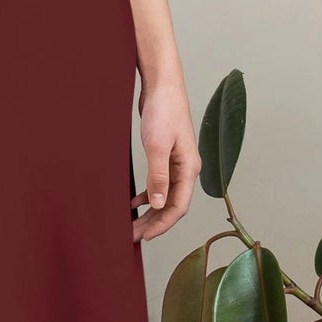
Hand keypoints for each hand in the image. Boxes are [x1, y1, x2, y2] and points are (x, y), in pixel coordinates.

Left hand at [132, 78, 200, 241]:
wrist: (162, 86)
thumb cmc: (163, 111)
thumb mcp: (157, 146)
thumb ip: (158, 176)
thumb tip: (156, 203)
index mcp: (189, 169)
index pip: (178, 207)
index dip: (162, 225)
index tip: (144, 236)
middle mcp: (186, 170)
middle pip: (171, 206)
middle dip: (153, 223)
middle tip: (132, 236)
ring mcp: (177, 164)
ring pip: (164, 197)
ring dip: (149, 212)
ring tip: (132, 225)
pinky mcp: (166, 157)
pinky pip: (159, 184)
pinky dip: (147, 195)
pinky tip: (134, 202)